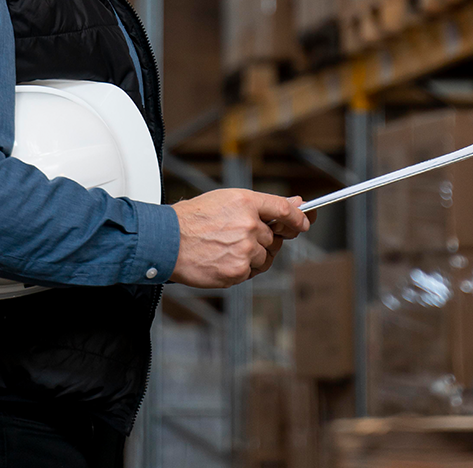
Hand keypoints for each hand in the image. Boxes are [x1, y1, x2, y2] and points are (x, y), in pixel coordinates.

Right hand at [169, 190, 310, 288]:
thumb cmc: (193, 219)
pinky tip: (222, 259)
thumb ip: (264, 204)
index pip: (284, 209)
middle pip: (273, 238)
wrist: (167, 240)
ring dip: (252, 256)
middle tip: (238, 237)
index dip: (298, 218)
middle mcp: (249, 224)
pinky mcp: (237, 271)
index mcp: (246, 202)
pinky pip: (251, 272)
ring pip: (265, 257)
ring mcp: (244, 249)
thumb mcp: (227, 200)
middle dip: (262, 240)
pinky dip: (241, 269)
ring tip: (226, 248)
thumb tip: (296, 204)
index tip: (304, 223)